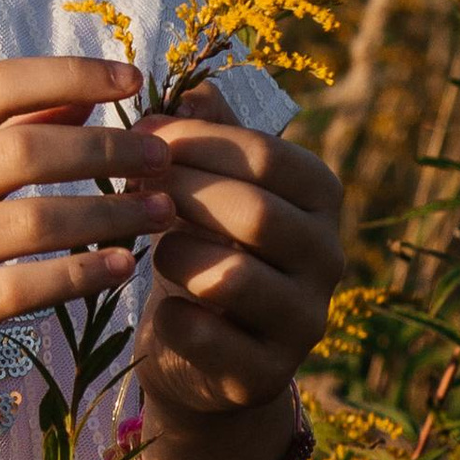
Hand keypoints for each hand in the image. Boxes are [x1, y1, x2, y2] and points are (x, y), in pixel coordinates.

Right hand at [0, 55, 177, 447]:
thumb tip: (76, 99)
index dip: (70, 74)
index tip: (133, 78)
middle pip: (23, 149)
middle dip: (108, 148)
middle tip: (165, 156)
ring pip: (33, 221)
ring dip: (110, 213)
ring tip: (160, 212)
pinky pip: (20, 288)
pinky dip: (79, 274)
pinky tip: (119, 268)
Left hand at [133, 85, 344, 458]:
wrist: (205, 356)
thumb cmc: (203, 248)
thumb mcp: (209, 186)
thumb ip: (206, 134)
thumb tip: (190, 83)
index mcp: (322, 199)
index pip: (267, 155)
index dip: (197, 140)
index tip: (141, 133)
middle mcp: (329, 259)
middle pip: (255, 212)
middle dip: (182, 193)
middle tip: (129, 183)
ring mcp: (304, 322)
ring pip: (232, 277)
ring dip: (176, 255)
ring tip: (154, 247)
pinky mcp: (264, 376)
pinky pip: (206, 337)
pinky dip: (172, 318)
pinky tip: (163, 307)